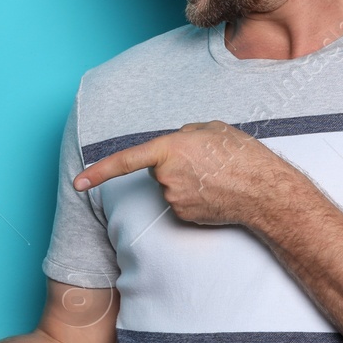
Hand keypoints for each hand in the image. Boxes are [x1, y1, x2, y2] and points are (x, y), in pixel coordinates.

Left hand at [72, 120, 297, 226]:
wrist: (264, 191)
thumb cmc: (241, 155)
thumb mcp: (212, 128)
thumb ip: (185, 132)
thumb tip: (176, 142)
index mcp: (169, 149)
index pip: (126, 161)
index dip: (99, 171)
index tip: (77, 183)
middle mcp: (166, 177)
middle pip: (156, 169)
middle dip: (172, 163)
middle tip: (205, 160)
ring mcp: (174, 198)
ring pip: (169, 185)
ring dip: (186, 179)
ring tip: (215, 176)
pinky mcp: (183, 215)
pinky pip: (180, 201)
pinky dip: (193, 196)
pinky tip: (215, 192)